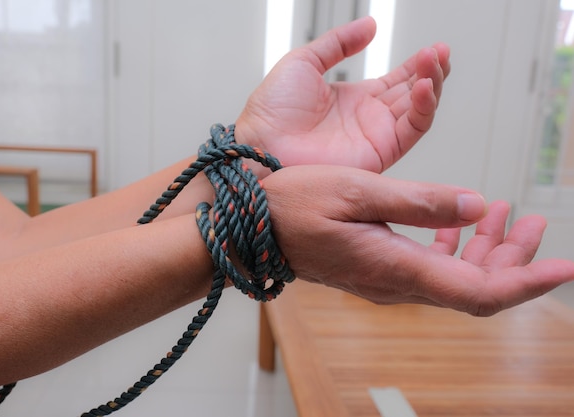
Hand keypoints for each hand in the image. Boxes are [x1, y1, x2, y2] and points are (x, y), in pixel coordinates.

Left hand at [236, 17, 450, 172]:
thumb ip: (339, 43)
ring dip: (432, 84)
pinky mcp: (379, 152)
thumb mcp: (305, 61)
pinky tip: (424, 85)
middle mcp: (368, 119)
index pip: (397, 80)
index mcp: (353, 99)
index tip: (432, 47)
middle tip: (439, 52)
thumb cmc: (271, 111)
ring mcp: (375, 136)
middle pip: (413, 94)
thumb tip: (370, 25)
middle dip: (431, 71)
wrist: (261, 144)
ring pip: (419, 110)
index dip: (416, 65)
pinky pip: (412, 130)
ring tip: (433, 61)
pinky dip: (425, 107)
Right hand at [263, 165, 573, 315]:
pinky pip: (430, 269)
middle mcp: (397, 284)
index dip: (527, 282)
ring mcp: (387, 280)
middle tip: (534, 219)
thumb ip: (420, 202)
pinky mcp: (378, 268)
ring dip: (487, 251)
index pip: (479, 293)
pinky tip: (459, 224)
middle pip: (474, 287)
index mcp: (396, 268)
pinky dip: (455, 248)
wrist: (253, 229)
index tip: (566, 267)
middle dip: (514, 259)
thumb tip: (476, 206)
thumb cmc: (294, 207)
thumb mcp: (356, 191)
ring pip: (455, 279)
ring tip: (508, 214)